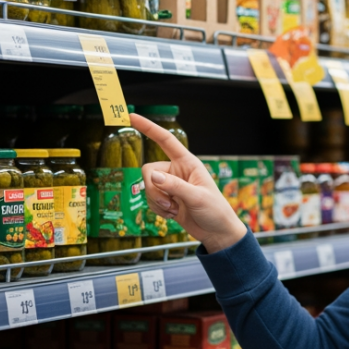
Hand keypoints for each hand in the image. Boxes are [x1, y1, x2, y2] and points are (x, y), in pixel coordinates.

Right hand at [130, 113, 246, 252]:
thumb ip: (175, 186)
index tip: (131, 116)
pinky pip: (150, 200)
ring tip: (175, 210)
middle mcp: (176, 171)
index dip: (148, 127)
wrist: (217, 232)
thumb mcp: (197, 197)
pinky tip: (173, 215)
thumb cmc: (215, 211)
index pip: (165, 140)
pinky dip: (158, 210)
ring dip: (158, 202)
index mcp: (187, 163)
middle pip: (148, 170)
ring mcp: (170, 185)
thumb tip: (153, 177)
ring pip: (147, 187)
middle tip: (170, 203)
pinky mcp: (166, 199)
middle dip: (154, 190)